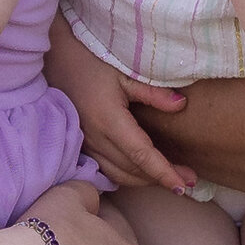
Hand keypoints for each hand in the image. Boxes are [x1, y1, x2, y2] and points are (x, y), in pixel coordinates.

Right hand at [44, 16, 195, 194]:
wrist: (56, 60)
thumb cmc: (92, 62)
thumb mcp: (125, 72)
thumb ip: (153, 92)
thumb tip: (181, 105)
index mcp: (109, 120)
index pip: (142, 155)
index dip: (164, 172)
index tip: (185, 184)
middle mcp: (96, 138)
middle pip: (133, 170)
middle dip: (161, 179)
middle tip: (188, 181)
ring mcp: (86, 145)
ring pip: (118, 175)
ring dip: (144, 181)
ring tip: (169, 179)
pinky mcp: (81, 146)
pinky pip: (106, 170)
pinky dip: (126, 176)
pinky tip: (141, 174)